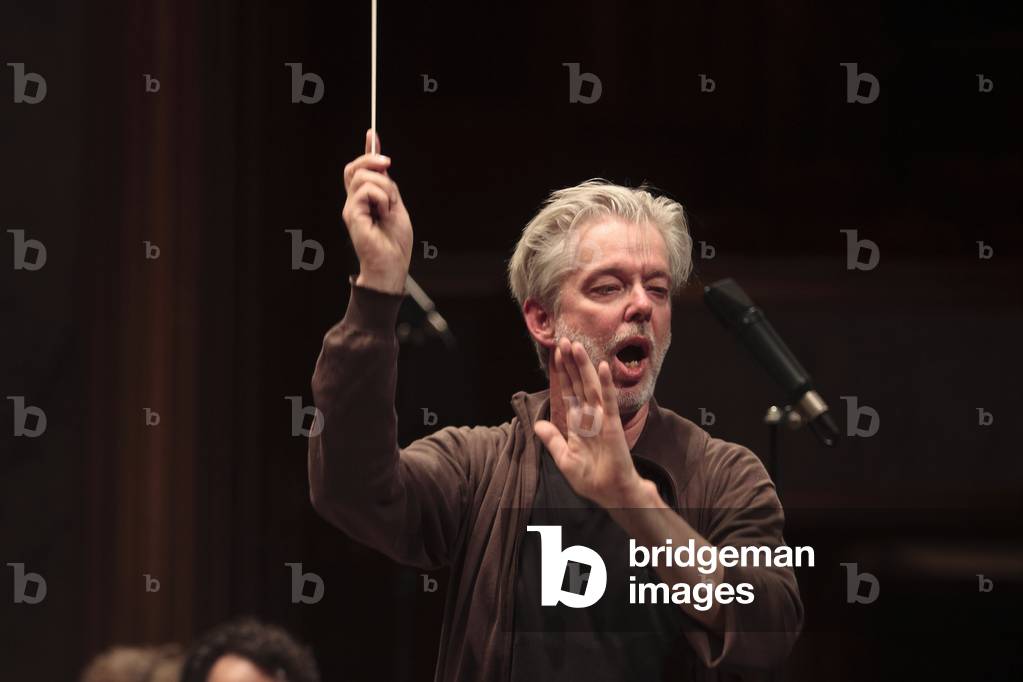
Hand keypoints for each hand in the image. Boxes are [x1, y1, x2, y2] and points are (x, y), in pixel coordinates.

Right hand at [342, 129, 412, 293]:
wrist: (392, 265)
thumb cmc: (395, 242)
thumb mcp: (396, 205)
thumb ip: (388, 185)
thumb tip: (384, 162)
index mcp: (365, 199)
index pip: (360, 169)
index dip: (367, 150)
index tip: (372, 133)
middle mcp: (354, 201)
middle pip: (355, 167)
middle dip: (372, 158)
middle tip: (388, 165)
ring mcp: (351, 207)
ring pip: (364, 176)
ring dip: (385, 187)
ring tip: (389, 207)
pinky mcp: (351, 214)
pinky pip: (367, 191)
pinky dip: (382, 198)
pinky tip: (385, 212)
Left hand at [533, 338, 655, 508]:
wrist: (611, 493)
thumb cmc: (591, 478)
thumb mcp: (564, 459)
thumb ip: (552, 440)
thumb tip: (538, 424)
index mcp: (578, 423)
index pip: (569, 392)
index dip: (563, 374)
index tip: (556, 354)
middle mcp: (590, 416)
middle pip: (579, 383)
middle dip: (571, 363)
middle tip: (564, 340)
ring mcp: (602, 419)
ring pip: (591, 387)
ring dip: (584, 366)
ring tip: (576, 346)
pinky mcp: (613, 425)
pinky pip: (609, 401)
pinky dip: (605, 384)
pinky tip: (602, 367)